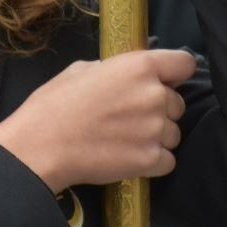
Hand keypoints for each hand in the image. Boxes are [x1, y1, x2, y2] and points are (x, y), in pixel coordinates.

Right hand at [0, 49, 195, 192]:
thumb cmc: (54, 105)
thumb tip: (123, 76)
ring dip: (156, 138)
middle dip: (159, 110)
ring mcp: (155, 129)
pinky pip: (167, 160)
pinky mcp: (150, 159)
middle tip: (129, 118)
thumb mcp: (82, 70)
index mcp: (140, 66)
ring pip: (173, 134)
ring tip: (126, 140)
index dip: (174, 73)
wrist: (41, 146)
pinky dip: (153, 162)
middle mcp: (154, 95)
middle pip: (177, 103)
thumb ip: (114, 70)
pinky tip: (128, 158)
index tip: (163, 82)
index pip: (185, 63)